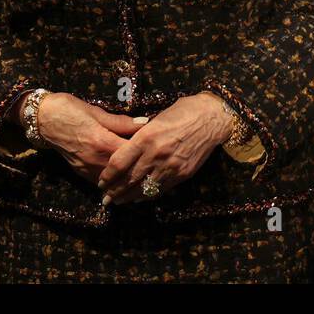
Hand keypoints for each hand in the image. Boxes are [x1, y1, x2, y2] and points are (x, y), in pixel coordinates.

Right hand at [36, 92, 147, 188]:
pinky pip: (102, 182)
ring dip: (128, 178)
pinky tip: (124, 179)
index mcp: (103, 142)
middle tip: (156, 166)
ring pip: (114, 181)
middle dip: (140, 168)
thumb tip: (145, 123)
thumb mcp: (97, 112)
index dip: (146, 152)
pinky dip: (114, 182)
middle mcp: (96, 160)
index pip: (131, 153)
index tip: (158, 150)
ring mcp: (87, 169)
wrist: (43, 119)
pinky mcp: (80, 173)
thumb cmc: (71, 110)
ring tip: (144, 175)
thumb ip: (122, 122)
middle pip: (125, 171)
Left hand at [98, 92, 230, 204]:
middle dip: (115, 190)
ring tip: (118, 202)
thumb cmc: (183, 112)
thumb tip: (126, 148)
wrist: (211, 118)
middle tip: (105, 198)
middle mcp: (156, 154)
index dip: (108, 175)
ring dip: (129, 197)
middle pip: (129, 178)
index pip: (120, 162)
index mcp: (146, 137)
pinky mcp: (182, 174)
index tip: (101, 180)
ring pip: (144, 187)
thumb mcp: (156, 119)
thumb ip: (140, 135)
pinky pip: (160, 189)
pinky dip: (147, 195)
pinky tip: (139, 199)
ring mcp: (170, 166)